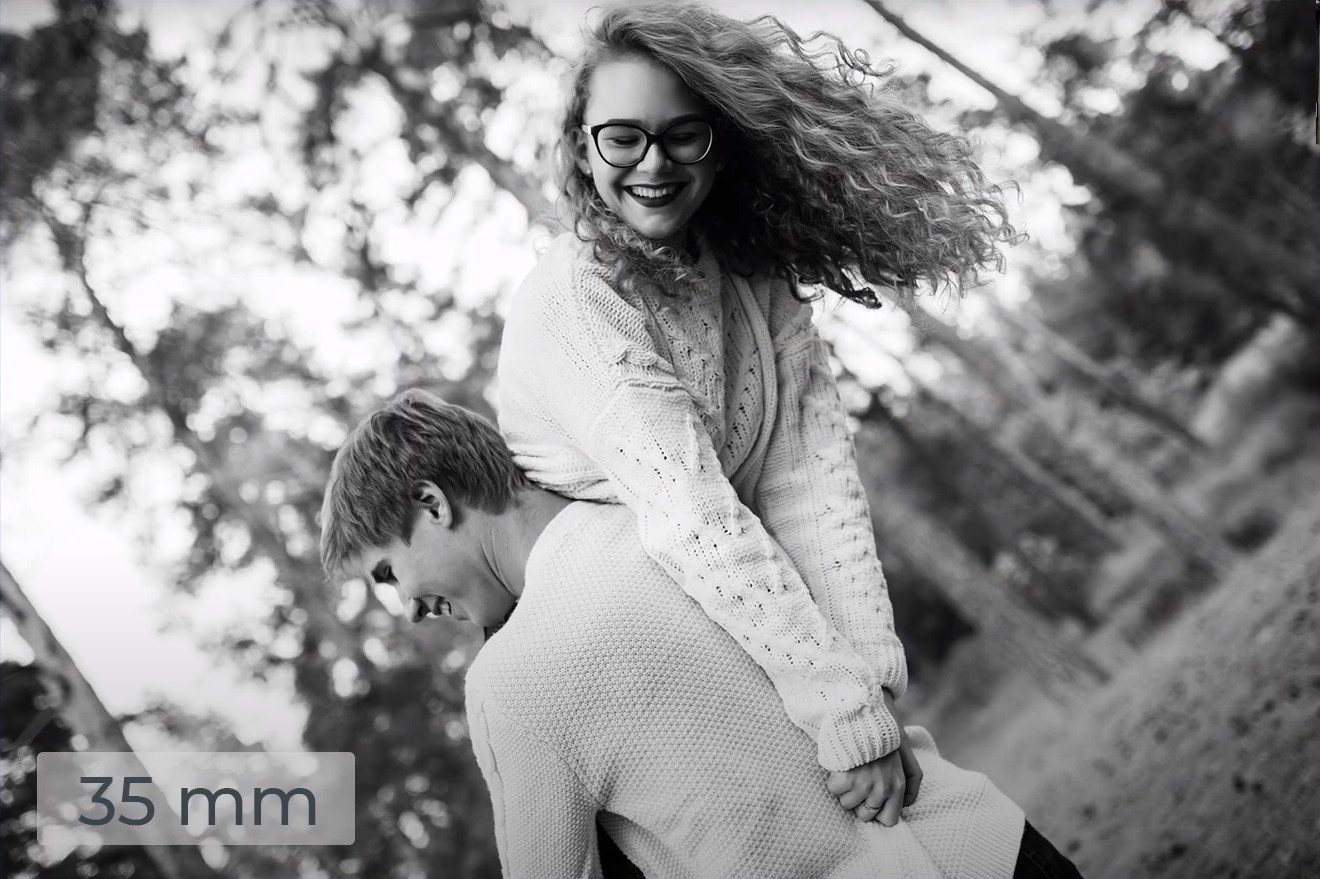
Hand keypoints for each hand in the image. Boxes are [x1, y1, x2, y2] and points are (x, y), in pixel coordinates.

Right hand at [824, 693, 922, 825]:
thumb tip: (908, 804)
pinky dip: (833, 778)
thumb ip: (912, 779)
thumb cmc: (884, 732)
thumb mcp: (906, 753)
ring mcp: (864, 785)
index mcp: (898, 786)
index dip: (877, 812)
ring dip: (844, 789)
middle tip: (857, 780)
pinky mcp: (846, 778)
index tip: (870, 800)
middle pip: (865, 814)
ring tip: (849, 769)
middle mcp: (882, 789)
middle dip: (859, 801)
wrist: (865, 712)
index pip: (889, 819)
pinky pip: (833, 789)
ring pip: (846, 804)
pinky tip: (839, 764)